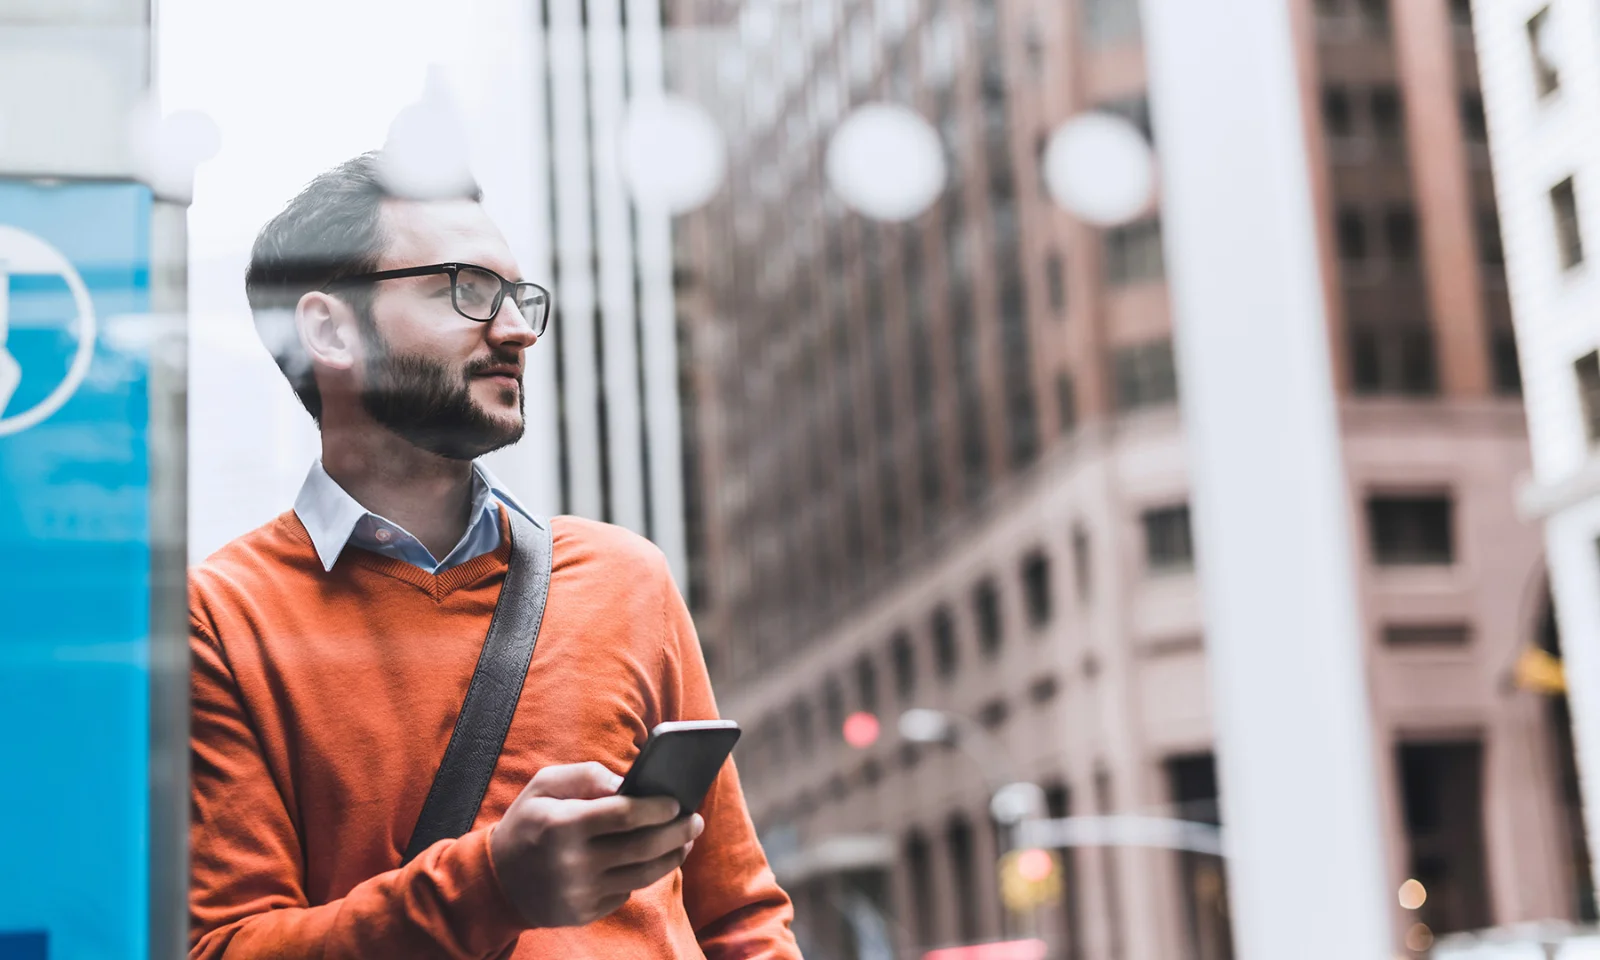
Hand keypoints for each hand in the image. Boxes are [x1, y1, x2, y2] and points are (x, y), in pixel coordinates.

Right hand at [489, 761, 704, 927]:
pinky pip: (625, 892)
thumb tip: (629, 783)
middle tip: (695, 821)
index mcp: (563, 824)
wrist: (497, 880)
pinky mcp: (583, 913)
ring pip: (642, 875)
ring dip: (671, 857)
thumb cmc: (528, 821)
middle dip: (676, 833)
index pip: (624, 815)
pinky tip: (651, 860)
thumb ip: (587, 775)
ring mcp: (578, 892)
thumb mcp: (545, 785)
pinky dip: (641, 875)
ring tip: (685, 842)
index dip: (657, 808)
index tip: (677, 802)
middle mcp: (572, 863)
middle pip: (642, 847)